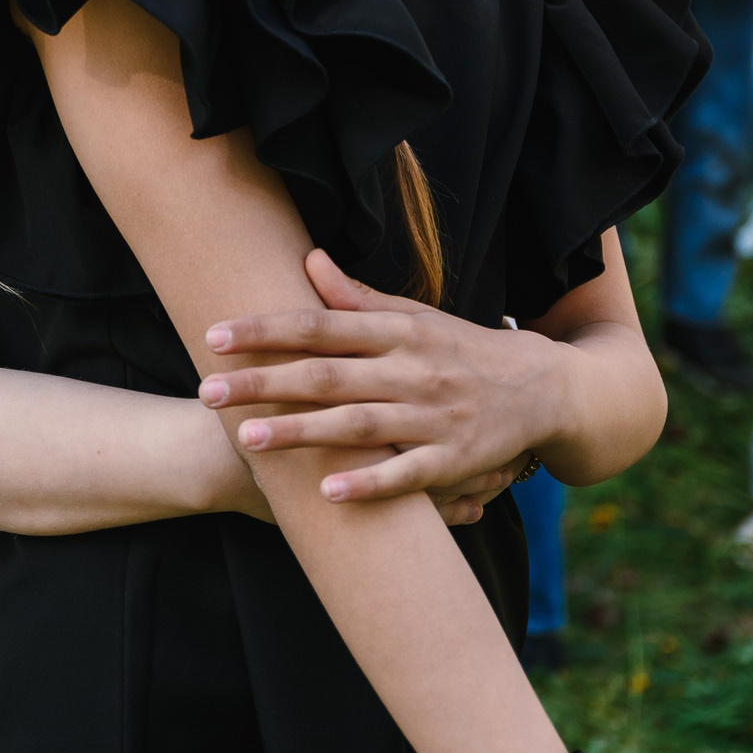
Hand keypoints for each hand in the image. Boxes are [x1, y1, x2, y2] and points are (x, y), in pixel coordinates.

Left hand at [199, 250, 567, 510]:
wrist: (546, 387)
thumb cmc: (464, 350)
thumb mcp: (416, 317)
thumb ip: (358, 297)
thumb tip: (308, 260)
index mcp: (398, 331)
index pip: (320, 325)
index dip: (266, 330)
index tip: (214, 336)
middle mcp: (412, 370)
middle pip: (327, 374)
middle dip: (264, 382)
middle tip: (207, 392)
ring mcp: (434, 417)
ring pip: (359, 424)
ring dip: (302, 431)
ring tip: (247, 438)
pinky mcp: (456, 460)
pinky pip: (408, 475)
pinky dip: (370, 484)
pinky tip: (327, 493)